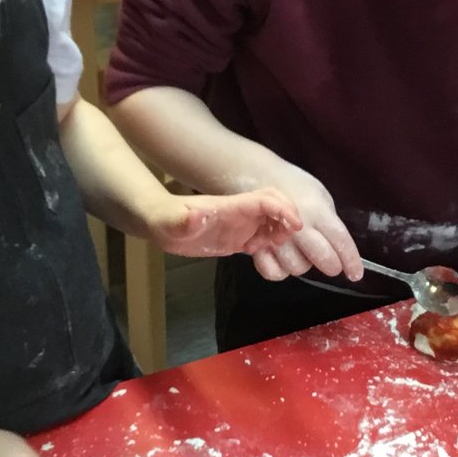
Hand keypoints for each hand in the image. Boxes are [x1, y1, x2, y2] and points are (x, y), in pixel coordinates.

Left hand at [148, 188, 299, 257]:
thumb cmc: (165, 220)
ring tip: (276, 249)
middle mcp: (240, 214)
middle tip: (286, 239)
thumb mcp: (172, 222)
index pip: (264, 201)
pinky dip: (272, 246)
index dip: (283, 209)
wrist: (161, 225)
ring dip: (282, 234)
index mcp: (231, 207)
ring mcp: (240, 226)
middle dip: (288, 219)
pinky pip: (262, 239)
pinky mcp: (237, 239)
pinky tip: (264, 256)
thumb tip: (197, 217)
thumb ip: (185, 220)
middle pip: (275, 208)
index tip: (296, 225)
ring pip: (273, 223)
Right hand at [245, 163, 362, 283]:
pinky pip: (272, 271)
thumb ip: (328, 220)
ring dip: (303, 265)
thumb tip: (339, 246)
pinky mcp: (258, 244)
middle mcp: (299, 225)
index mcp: (317, 210)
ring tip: (301, 253)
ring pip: (297, 267)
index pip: (341, 241)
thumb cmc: (293, 185)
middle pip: (322, 258)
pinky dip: (279, 271)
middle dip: (331, 265)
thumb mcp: (319, 195)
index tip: (356, 274)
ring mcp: (276, 236)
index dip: (351, 261)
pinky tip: (282, 262)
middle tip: (330, 263)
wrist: (256, 173)